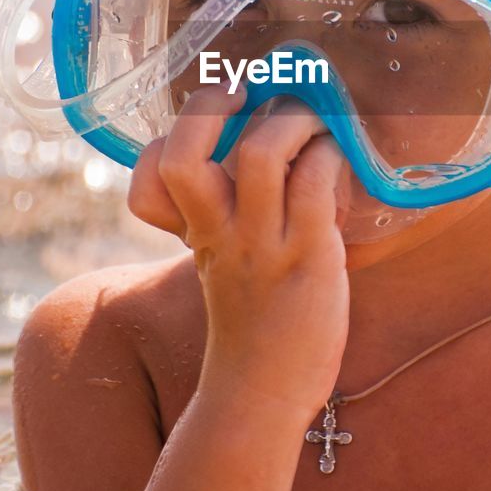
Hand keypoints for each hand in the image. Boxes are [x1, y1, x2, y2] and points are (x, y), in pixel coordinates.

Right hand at [128, 86, 350, 417]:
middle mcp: (219, 232)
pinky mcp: (309, 257)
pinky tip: (340, 164)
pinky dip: (331, 157)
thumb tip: (267, 150)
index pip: (150, 173)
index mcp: (195, 229)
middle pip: (183, 154)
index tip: (212, 124)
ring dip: (293, 121)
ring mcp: (262, 243)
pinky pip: (316, 184)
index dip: (167, 140)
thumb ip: (227, 215)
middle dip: (212, 105)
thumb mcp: (222, 263)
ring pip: (263, 154)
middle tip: (248, 94)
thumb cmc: (252, 324)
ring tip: (312, 124)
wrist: (263, 395)